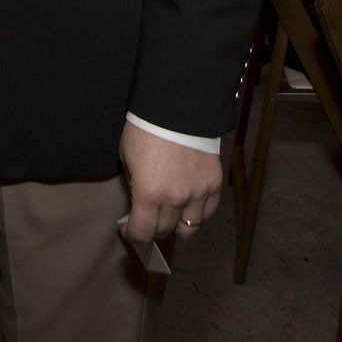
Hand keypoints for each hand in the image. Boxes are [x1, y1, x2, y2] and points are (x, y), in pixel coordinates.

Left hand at [118, 122, 221, 242]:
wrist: (176, 107)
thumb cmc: (145, 129)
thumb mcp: (128, 158)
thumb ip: (135, 184)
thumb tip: (139, 202)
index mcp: (149, 194)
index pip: (142, 232)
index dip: (133, 234)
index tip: (128, 228)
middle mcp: (175, 200)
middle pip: (164, 231)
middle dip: (152, 227)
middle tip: (148, 218)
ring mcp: (197, 193)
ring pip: (189, 228)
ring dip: (177, 225)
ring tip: (170, 215)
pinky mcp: (214, 184)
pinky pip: (207, 212)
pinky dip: (197, 213)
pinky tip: (189, 206)